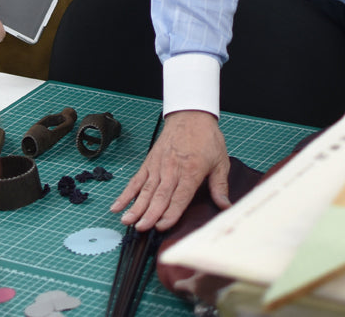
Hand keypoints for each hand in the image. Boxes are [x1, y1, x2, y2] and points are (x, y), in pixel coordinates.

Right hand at [110, 110, 229, 231]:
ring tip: (127, 220)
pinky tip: (118, 205)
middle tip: (141, 228)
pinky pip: (136, 180)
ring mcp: (158, 165)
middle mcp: (172, 169)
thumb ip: (220, 185)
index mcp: (191, 171)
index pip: (180, 196)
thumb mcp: (220, 161)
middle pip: (159, 195)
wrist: (191, 115)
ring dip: (136, 206)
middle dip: (150, 213)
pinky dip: (127, 193)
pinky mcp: (149, 162)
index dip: (170, 213)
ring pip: (145, 189)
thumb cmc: (206, 138)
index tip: (162, 226)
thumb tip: (225, 206)